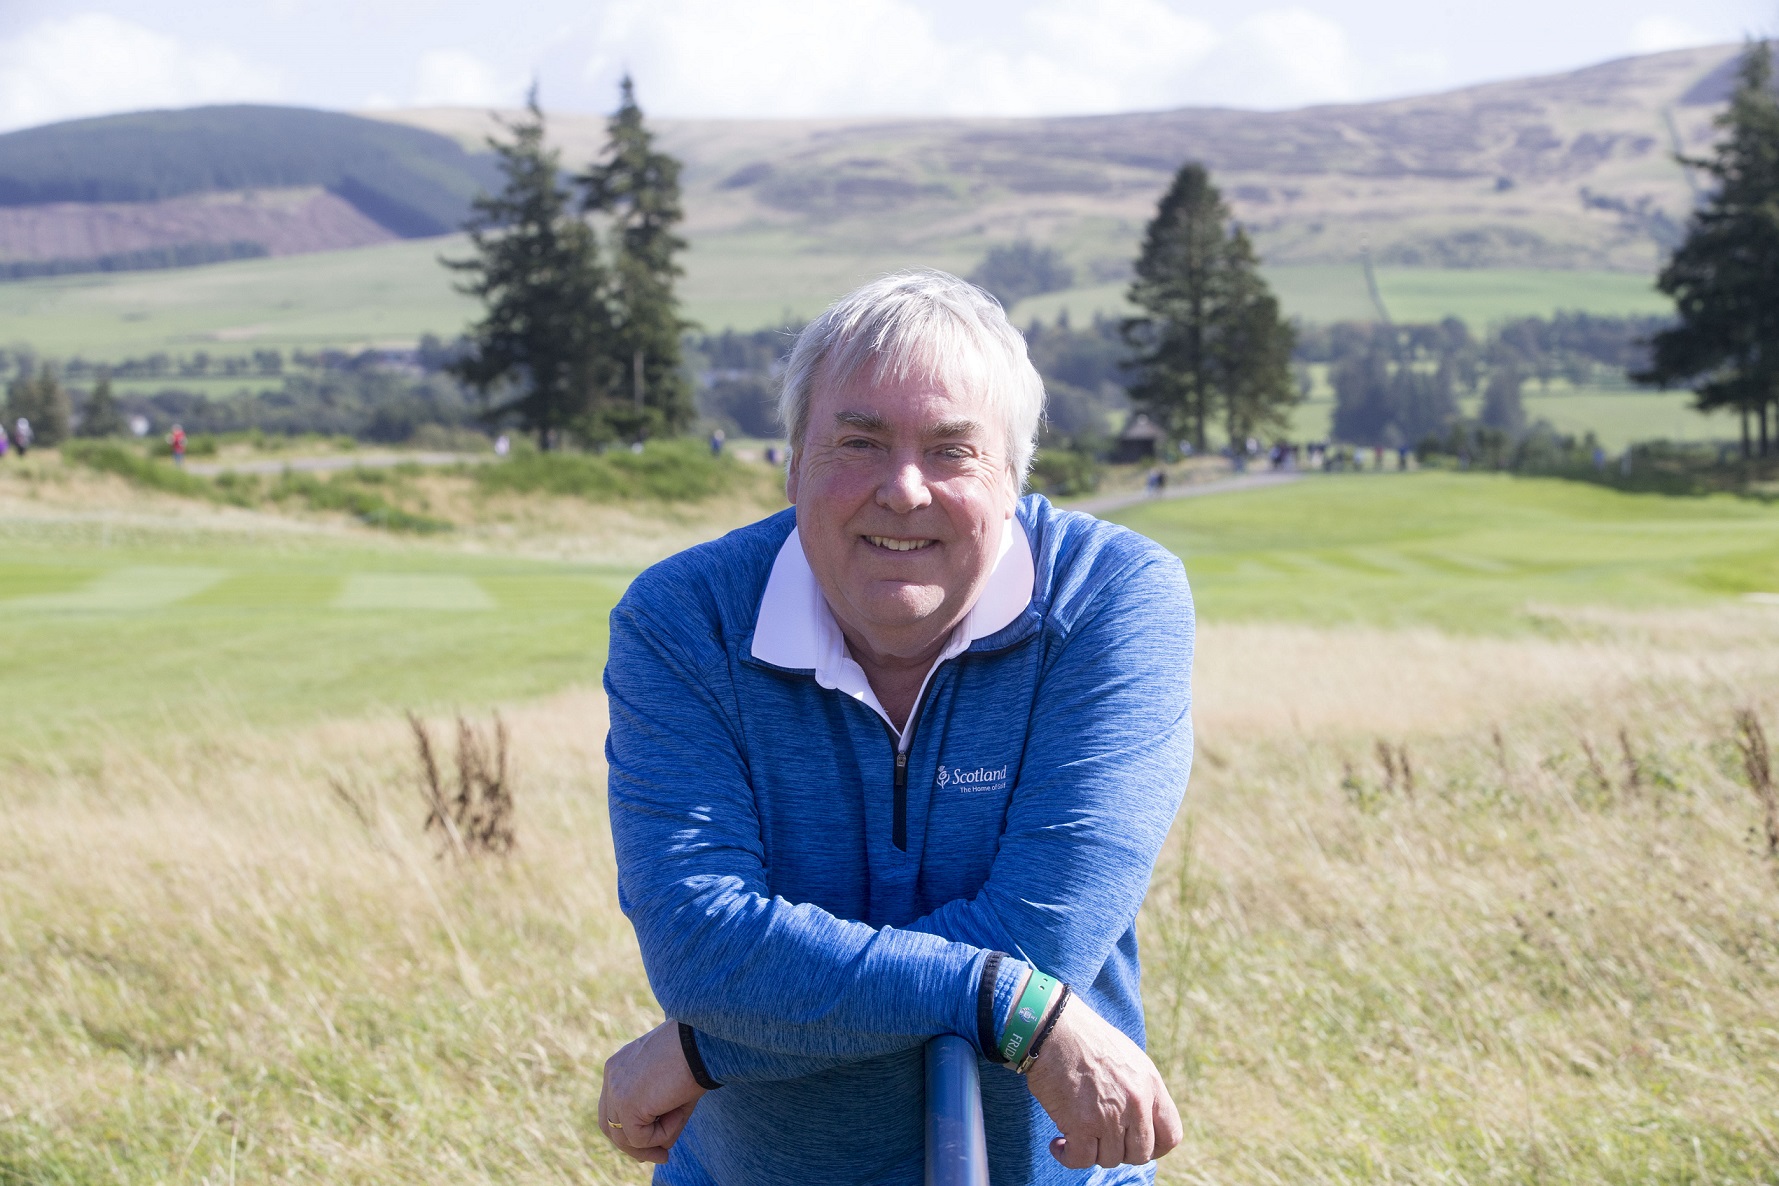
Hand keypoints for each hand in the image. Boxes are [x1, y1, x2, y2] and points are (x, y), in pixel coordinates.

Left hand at [598, 1021, 707, 1164]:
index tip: (654, 1144)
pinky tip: (678, 1114)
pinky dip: (662, 1135)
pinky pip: (640, 1138)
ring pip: (625, 1137)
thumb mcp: (672, 1089)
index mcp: (620, 1065)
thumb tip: (659, 1150)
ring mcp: (616, 1091)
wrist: (702, 1041)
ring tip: (678, 1126)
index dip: (630, 1131)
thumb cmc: (696, 1057)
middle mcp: (612, 1075)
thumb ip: (659, 1116)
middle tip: (661, 1155)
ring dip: (654, 1141)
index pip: (613, 1108)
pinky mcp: (627, 1105)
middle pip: (610, 1125)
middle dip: (634, 1145)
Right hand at [1022, 997, 1182, 1169]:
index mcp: (1150, 1084)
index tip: (1132, 1143)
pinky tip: (1059, 1144)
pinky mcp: (1081, 1124)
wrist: (1053, 1027)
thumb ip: (1141, 1090)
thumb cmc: (1085, 1039)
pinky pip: (1081, 1160)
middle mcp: (1136, 1102)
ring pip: (1110, 1159)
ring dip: (1091, 1152)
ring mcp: (1110, 1115)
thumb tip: (1141, 1122)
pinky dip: (1068, 1157)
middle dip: (1119, 1151)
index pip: (1170, 1136)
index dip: (1153, 1148)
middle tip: (1099, 1138)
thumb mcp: (1128, 1059)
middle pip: (1140, 1154)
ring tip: (1075, 1135)